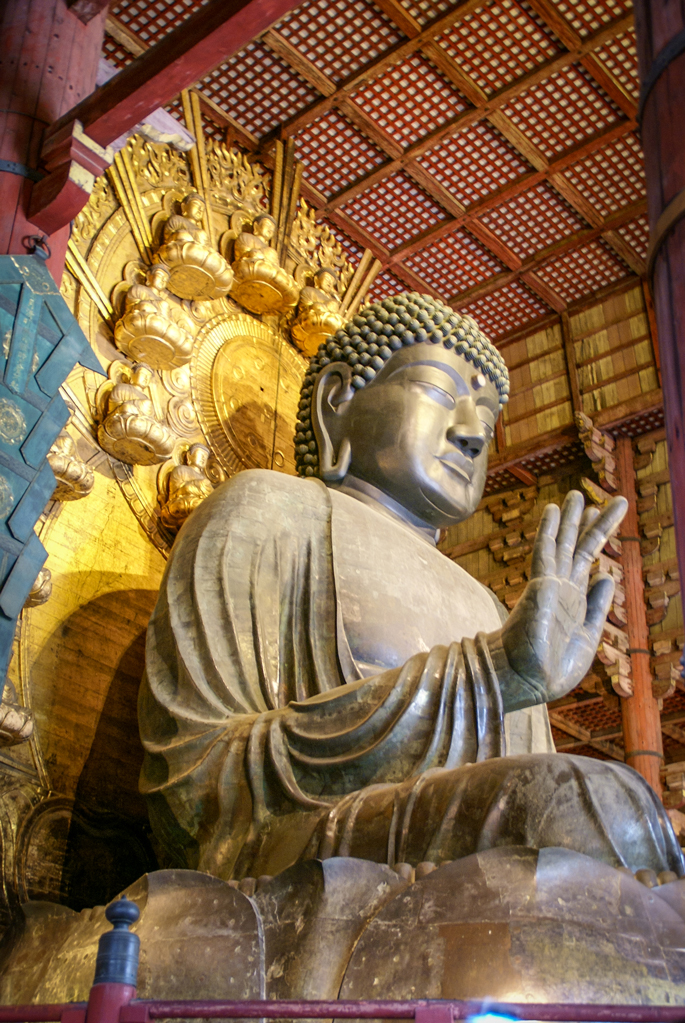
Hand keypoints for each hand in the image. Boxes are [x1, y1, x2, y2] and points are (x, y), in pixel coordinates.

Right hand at [492, 490, 627, 709]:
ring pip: (563, 544)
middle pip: (578, 546)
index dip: (596, 536)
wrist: (529, 679)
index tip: (601, 514)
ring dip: (571, 519)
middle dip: (587, 522)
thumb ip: (598, 606)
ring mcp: (550, 584)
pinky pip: (545, 552)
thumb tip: (608, 575)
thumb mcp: (589, 636)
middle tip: (594, 497)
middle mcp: (562, 587)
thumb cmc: (554, 667)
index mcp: (574, 599)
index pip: (587, 560)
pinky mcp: (540, 585)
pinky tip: (553, 509)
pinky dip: (549, 530)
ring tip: (577, 494)